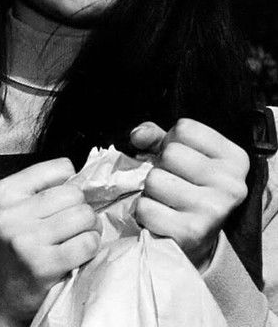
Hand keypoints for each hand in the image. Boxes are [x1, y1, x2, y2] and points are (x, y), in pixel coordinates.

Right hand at [0, 158, 100, 323]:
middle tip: (77, 221)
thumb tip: (86, 179)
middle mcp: (11, 214)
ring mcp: (26, 239)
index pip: (61, 167)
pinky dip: (91, 246)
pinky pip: (86, 243)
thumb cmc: (14, 246)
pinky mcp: (42, 265)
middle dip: (83, 207)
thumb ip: (43, 188)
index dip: (70, 183)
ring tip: (80, 235)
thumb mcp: (15, 207)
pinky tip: (80, 251)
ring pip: (84, 216)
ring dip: (91, 227)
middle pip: (74, 193)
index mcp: (5, 192)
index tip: (65, 199)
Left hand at [130, 118, 249, 269]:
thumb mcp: (184, 155)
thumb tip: (137, 135)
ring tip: (167, 200)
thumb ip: (158, 137)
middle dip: (161, 166)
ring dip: (151, 190)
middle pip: (169, 153)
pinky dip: (145, 212)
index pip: (185, 129)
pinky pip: (145, 207)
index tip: (181, 160)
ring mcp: (212, 209)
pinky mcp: (190, 232)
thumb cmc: (191, 189)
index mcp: (234, 159)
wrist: (201, 243)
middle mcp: (230, 184)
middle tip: (172, 182)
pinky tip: (162, 217)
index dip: (172, 140)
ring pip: (154, 179)